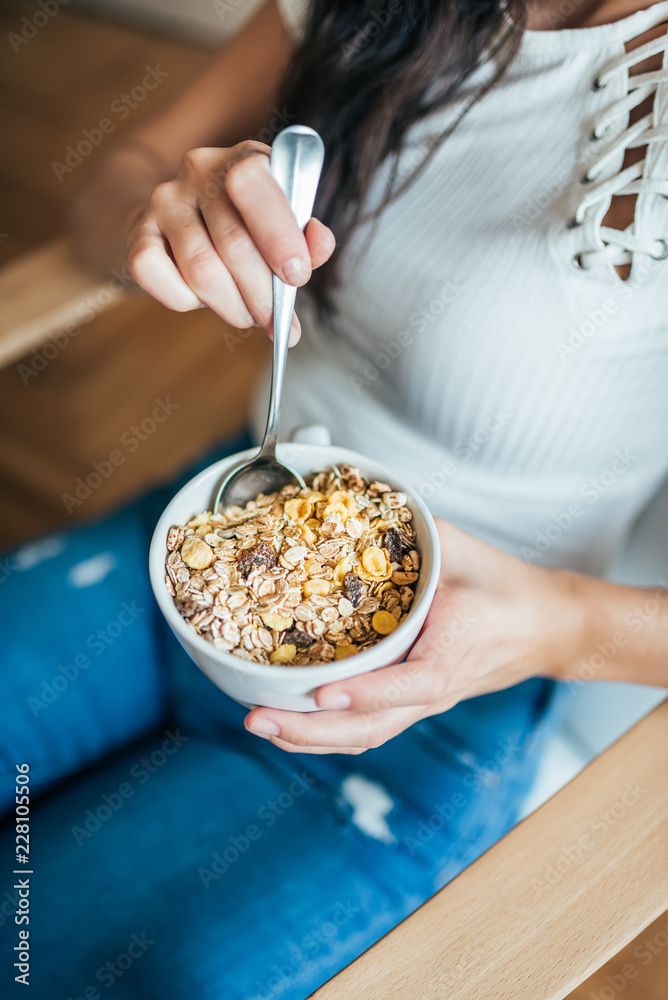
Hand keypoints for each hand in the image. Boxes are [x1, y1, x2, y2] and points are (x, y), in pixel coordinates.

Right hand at [126, 143, 334, 339]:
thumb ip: (306, 239)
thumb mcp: (282, 228)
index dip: (278, 234)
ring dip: (232, 306)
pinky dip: (188, 302)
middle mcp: (200, 170)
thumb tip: (319, 245)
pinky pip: (162, 280)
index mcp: (246, 159)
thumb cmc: (242, 230)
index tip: (297, 277)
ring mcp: (164, 200)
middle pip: (234, 243)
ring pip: (202, 270)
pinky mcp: (137, 233)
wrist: (176, 224)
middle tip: (277, 324)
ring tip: (245, 314)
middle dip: (262, 296)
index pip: (255, 182)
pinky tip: (200, 297)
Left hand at [244, 519, 586, 753]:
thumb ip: (412, 534)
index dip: (366, 693)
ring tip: (261, 724)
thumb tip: (352, 513)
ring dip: (311, 739)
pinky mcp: (415, 703)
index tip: (321, 692)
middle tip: (259, 719)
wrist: (545, 626)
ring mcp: (425, 703)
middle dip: (312, 731)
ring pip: (366, 736)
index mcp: (455, 648)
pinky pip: (370, 728)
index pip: (412, 683)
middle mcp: (437, 687)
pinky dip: (327, 734)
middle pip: (374, 727)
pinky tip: (290, 724)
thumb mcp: (462, 547)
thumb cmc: (505, 586)